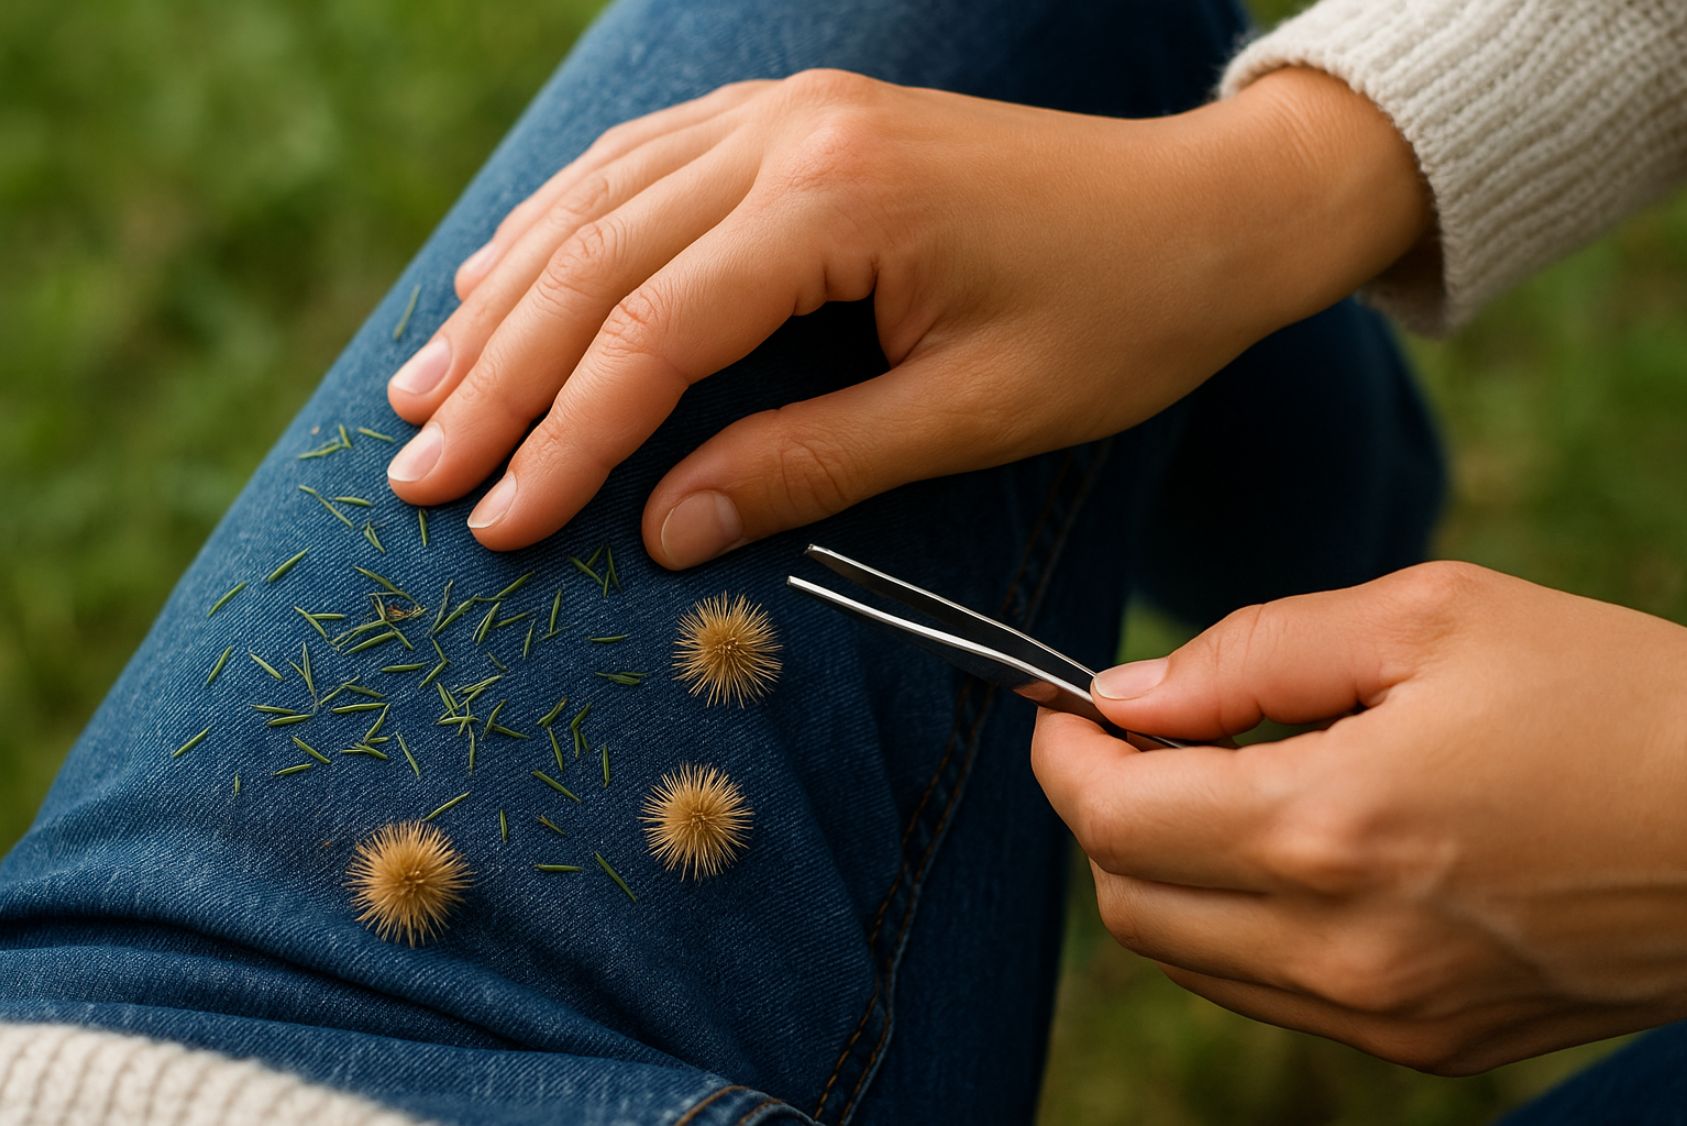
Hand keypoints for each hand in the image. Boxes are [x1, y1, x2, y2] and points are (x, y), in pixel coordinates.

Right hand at [383, 67, 1426, 563]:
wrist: (1208, 207)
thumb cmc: (1118, 319)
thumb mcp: (974, 413)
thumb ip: (811, 465)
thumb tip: (662, 531)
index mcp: (840, 200)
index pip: (655, 330)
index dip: (562, 436)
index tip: (491, 522)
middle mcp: (792, 129)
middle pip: (598, 260)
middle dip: (499, 378)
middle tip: (413, 471)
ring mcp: (788, 108)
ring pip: (600, 202)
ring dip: (505, 299)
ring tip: (423, 387)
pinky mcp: (796, 117)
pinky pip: (644, 166)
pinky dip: (563, 230)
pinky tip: (506, 280)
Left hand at [1031, 561, 1686, 1073]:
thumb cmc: (1612, 696)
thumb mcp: (1429, 618)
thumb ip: (1249, 655)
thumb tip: (1124, 695)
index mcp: (1328, 829)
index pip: (1110, 817)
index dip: (1062, 756)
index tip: (1063, 708)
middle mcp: (1340, 949)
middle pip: (1126, 899)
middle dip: (1103, 811)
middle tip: (1143, 739)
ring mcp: (1383, 1015)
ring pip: (1184, 958)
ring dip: (1162, 871)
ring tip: (1224, 786)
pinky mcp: (1426, 1046)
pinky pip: (1267, 996)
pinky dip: (1235, 926)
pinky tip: (1292, 854)